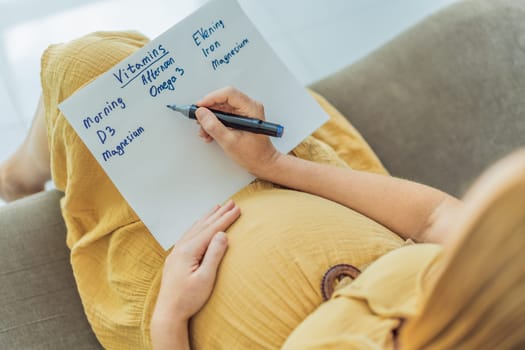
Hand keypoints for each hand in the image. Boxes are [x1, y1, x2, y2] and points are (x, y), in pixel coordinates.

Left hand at [151, 200, 239, 325]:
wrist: (168, 314)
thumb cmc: (188, 300)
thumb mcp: (205, 278)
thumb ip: (214, 255)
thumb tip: (222, 235)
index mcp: (188, 251)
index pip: (211, 230)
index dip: (225, 219)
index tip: (238, 208)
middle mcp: (180, 248)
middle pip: (203, 226)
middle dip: (218, 213)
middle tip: (231, 202)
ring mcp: (176, 253)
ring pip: (194, 228)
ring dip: (207, 218)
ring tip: (217, 208)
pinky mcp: (175, 259)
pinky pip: (188, 235)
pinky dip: (198, 226)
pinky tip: (200, 226)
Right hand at [195, 86, 281, 177]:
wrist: (263, 163)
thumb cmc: (254, 155)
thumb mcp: (229, 142)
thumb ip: (214, 126)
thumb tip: (201, 113)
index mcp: (251, 108)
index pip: (228, 94)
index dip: (211, 98)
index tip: (199, 107)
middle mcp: (249, 107)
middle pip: (223, 100)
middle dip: (209, 110)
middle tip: (198, 120)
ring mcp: (245, 112)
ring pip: (222, 108)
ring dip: (210, 119)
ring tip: (204, 131)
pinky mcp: (241, 118)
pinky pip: (224, 115)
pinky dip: (215, 123)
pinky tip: (210, 133)